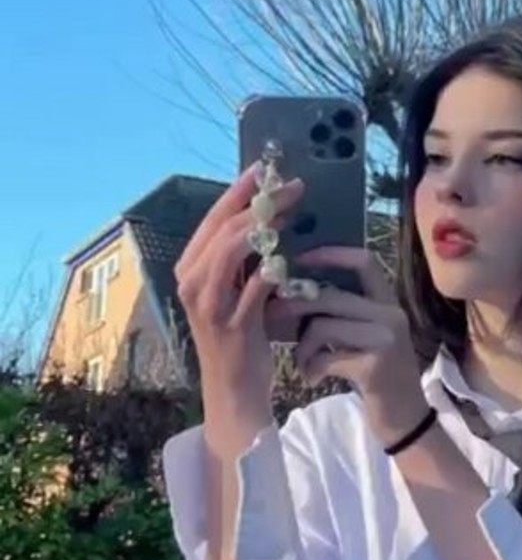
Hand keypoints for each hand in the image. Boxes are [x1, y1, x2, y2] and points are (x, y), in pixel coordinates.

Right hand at [174, 164, 305, 408]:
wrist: (235, 390)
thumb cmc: (240, 338)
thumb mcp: (235, 291)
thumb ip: (242, 259)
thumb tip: (268, 218)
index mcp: (190, 269)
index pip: (213, 219)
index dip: (239, 191)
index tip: (265, 169)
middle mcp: (193, 282)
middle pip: (223, 228)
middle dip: (258, 201)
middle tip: (292, 186)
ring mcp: (209, 304)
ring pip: (231, 250)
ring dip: (264, 227)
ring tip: (292, 212)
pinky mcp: (232, 325)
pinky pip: (252, 287)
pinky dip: (271, 270)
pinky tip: (289, 258)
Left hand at [272, 247, 430, 447]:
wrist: (405, 419)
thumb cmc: (378, 374)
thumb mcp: (365, 336)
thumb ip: (343, 313)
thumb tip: (293, 290)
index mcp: (388, 302)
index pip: (363, 261)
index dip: (330, 254)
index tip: (299, 259)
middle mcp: (391, 315)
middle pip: (330, 296)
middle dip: (294, 305)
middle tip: (273, 315)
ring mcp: (385, 341)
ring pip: (322, 326)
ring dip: (302, 347)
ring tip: (302, 362)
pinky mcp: (374, 368)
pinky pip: (325, 357)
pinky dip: (310, 368)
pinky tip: (312, 379)